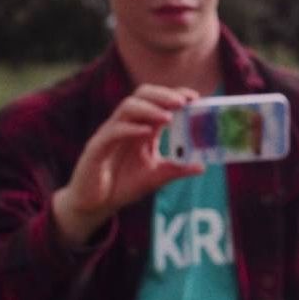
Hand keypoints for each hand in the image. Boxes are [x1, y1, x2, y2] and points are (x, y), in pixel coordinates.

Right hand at [52, 84, 204, 246]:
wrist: (96, 204)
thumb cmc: (123, 184)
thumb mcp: (156, 177)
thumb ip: (177, 169)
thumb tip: (202, 166)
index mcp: (141, 127)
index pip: (157, 101)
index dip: (174, 95)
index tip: (194, 97)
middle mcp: (126, 125)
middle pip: (142, 96)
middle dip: (163, 95)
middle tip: (183, 101)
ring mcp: (111, 134)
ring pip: (127, 108)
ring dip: (149, 108)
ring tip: (169, 116)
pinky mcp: (97, 147)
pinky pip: (113, 131)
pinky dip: (130, 129)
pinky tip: (146, 132)